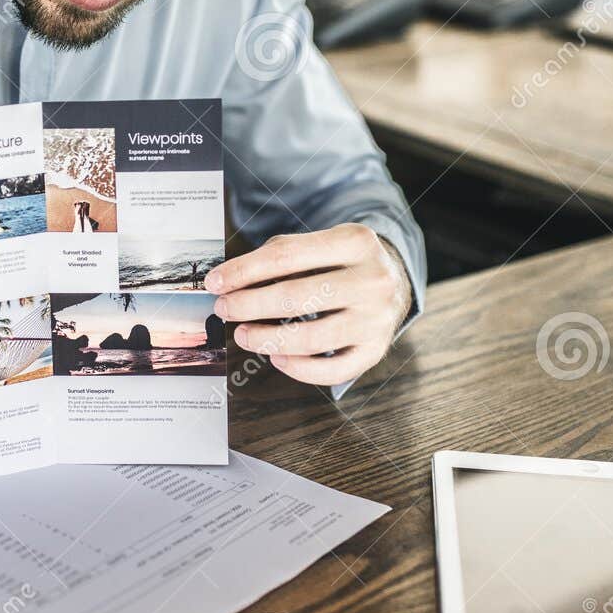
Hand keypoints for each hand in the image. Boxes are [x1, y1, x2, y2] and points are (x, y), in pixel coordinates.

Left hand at [205, 223, 412, 386]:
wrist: (395, 281)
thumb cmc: (344, 263)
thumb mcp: (323, 243)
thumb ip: (282, 255)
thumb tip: (228, 280)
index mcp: (355, 242)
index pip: (287, 255)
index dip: (244, 271)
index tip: (216, 283)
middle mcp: (372, 279)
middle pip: (297, 296)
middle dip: (250, 304)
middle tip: (224, 309)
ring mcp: (377, 318)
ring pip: (312, 337)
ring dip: (267, 339)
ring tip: (243, 335)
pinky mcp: (377, 349)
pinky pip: (334, 370)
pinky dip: (300, 369)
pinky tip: (276, 357)